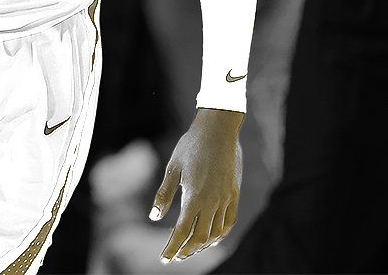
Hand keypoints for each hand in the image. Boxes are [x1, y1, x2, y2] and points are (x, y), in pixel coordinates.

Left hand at [152, 108, 242, 262]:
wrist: (218, 129)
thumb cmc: (191, 145)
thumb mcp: (172, 168)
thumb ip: (164, 195)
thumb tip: (153, 217)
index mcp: (194, 196)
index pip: (182, 231)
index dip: (172, 247)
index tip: (164, 258)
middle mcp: (212, 201)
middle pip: (200, 238)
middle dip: (186, 251)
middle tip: (175, 257)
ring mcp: (226, 199)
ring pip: (216, 233)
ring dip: (202, 246)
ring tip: (190, 250)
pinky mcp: (234, 194)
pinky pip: (229, 222)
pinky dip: (220, 235)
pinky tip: (212, 238)